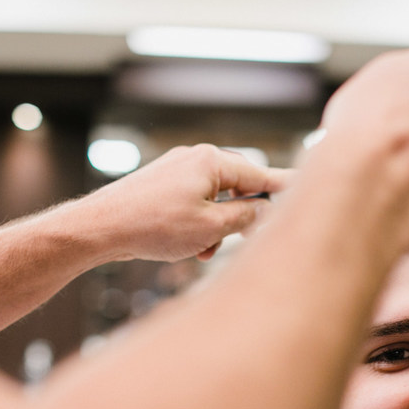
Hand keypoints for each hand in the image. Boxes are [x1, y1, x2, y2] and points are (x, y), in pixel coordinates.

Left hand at [76, 144, 289, 261]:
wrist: (101, 228)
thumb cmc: (152, 226)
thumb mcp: (211, 228)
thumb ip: (245, 217)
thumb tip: (265, 210)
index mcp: (212, 161)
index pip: (261, 175)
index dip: (285, 188)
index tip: (307, 189)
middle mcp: (196, 158)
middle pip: (238, 187)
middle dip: (242, 217)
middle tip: (245, 240)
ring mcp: (177, 169)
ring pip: (215, 199)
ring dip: (218, 226)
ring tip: (204, 251)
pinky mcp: (162, 185)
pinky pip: (195, 203)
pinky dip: (199, 224)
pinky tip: (189, 247)